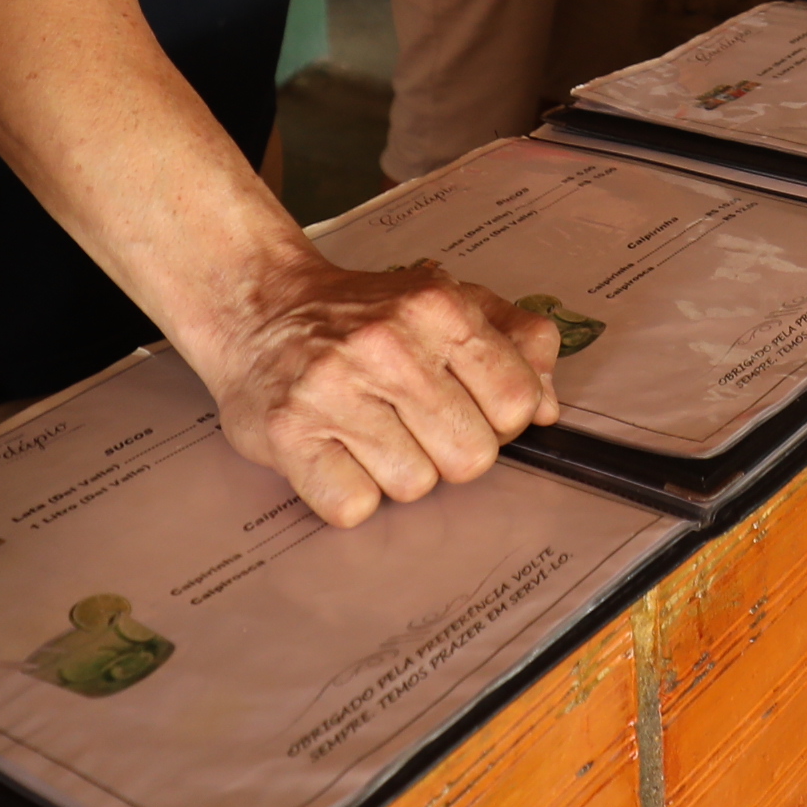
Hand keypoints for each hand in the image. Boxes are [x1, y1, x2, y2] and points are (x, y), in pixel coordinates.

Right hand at [193, 254, 562, 527]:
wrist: (260, 308)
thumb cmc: (363, 314)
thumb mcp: (448, 299)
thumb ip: (516, 340)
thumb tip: (547, 407)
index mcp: (437, 308)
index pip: (516, 402)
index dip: (501, 420)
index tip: (471, 407)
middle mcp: (386, 345)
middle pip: (472, 457)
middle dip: (451, 451)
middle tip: (415, 422)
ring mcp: (333, 390)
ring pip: (415, 486)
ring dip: (398, 472)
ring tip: (371, 431)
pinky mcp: (289, 434)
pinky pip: (353, 506)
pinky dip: (350, 492)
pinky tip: (338, 453)